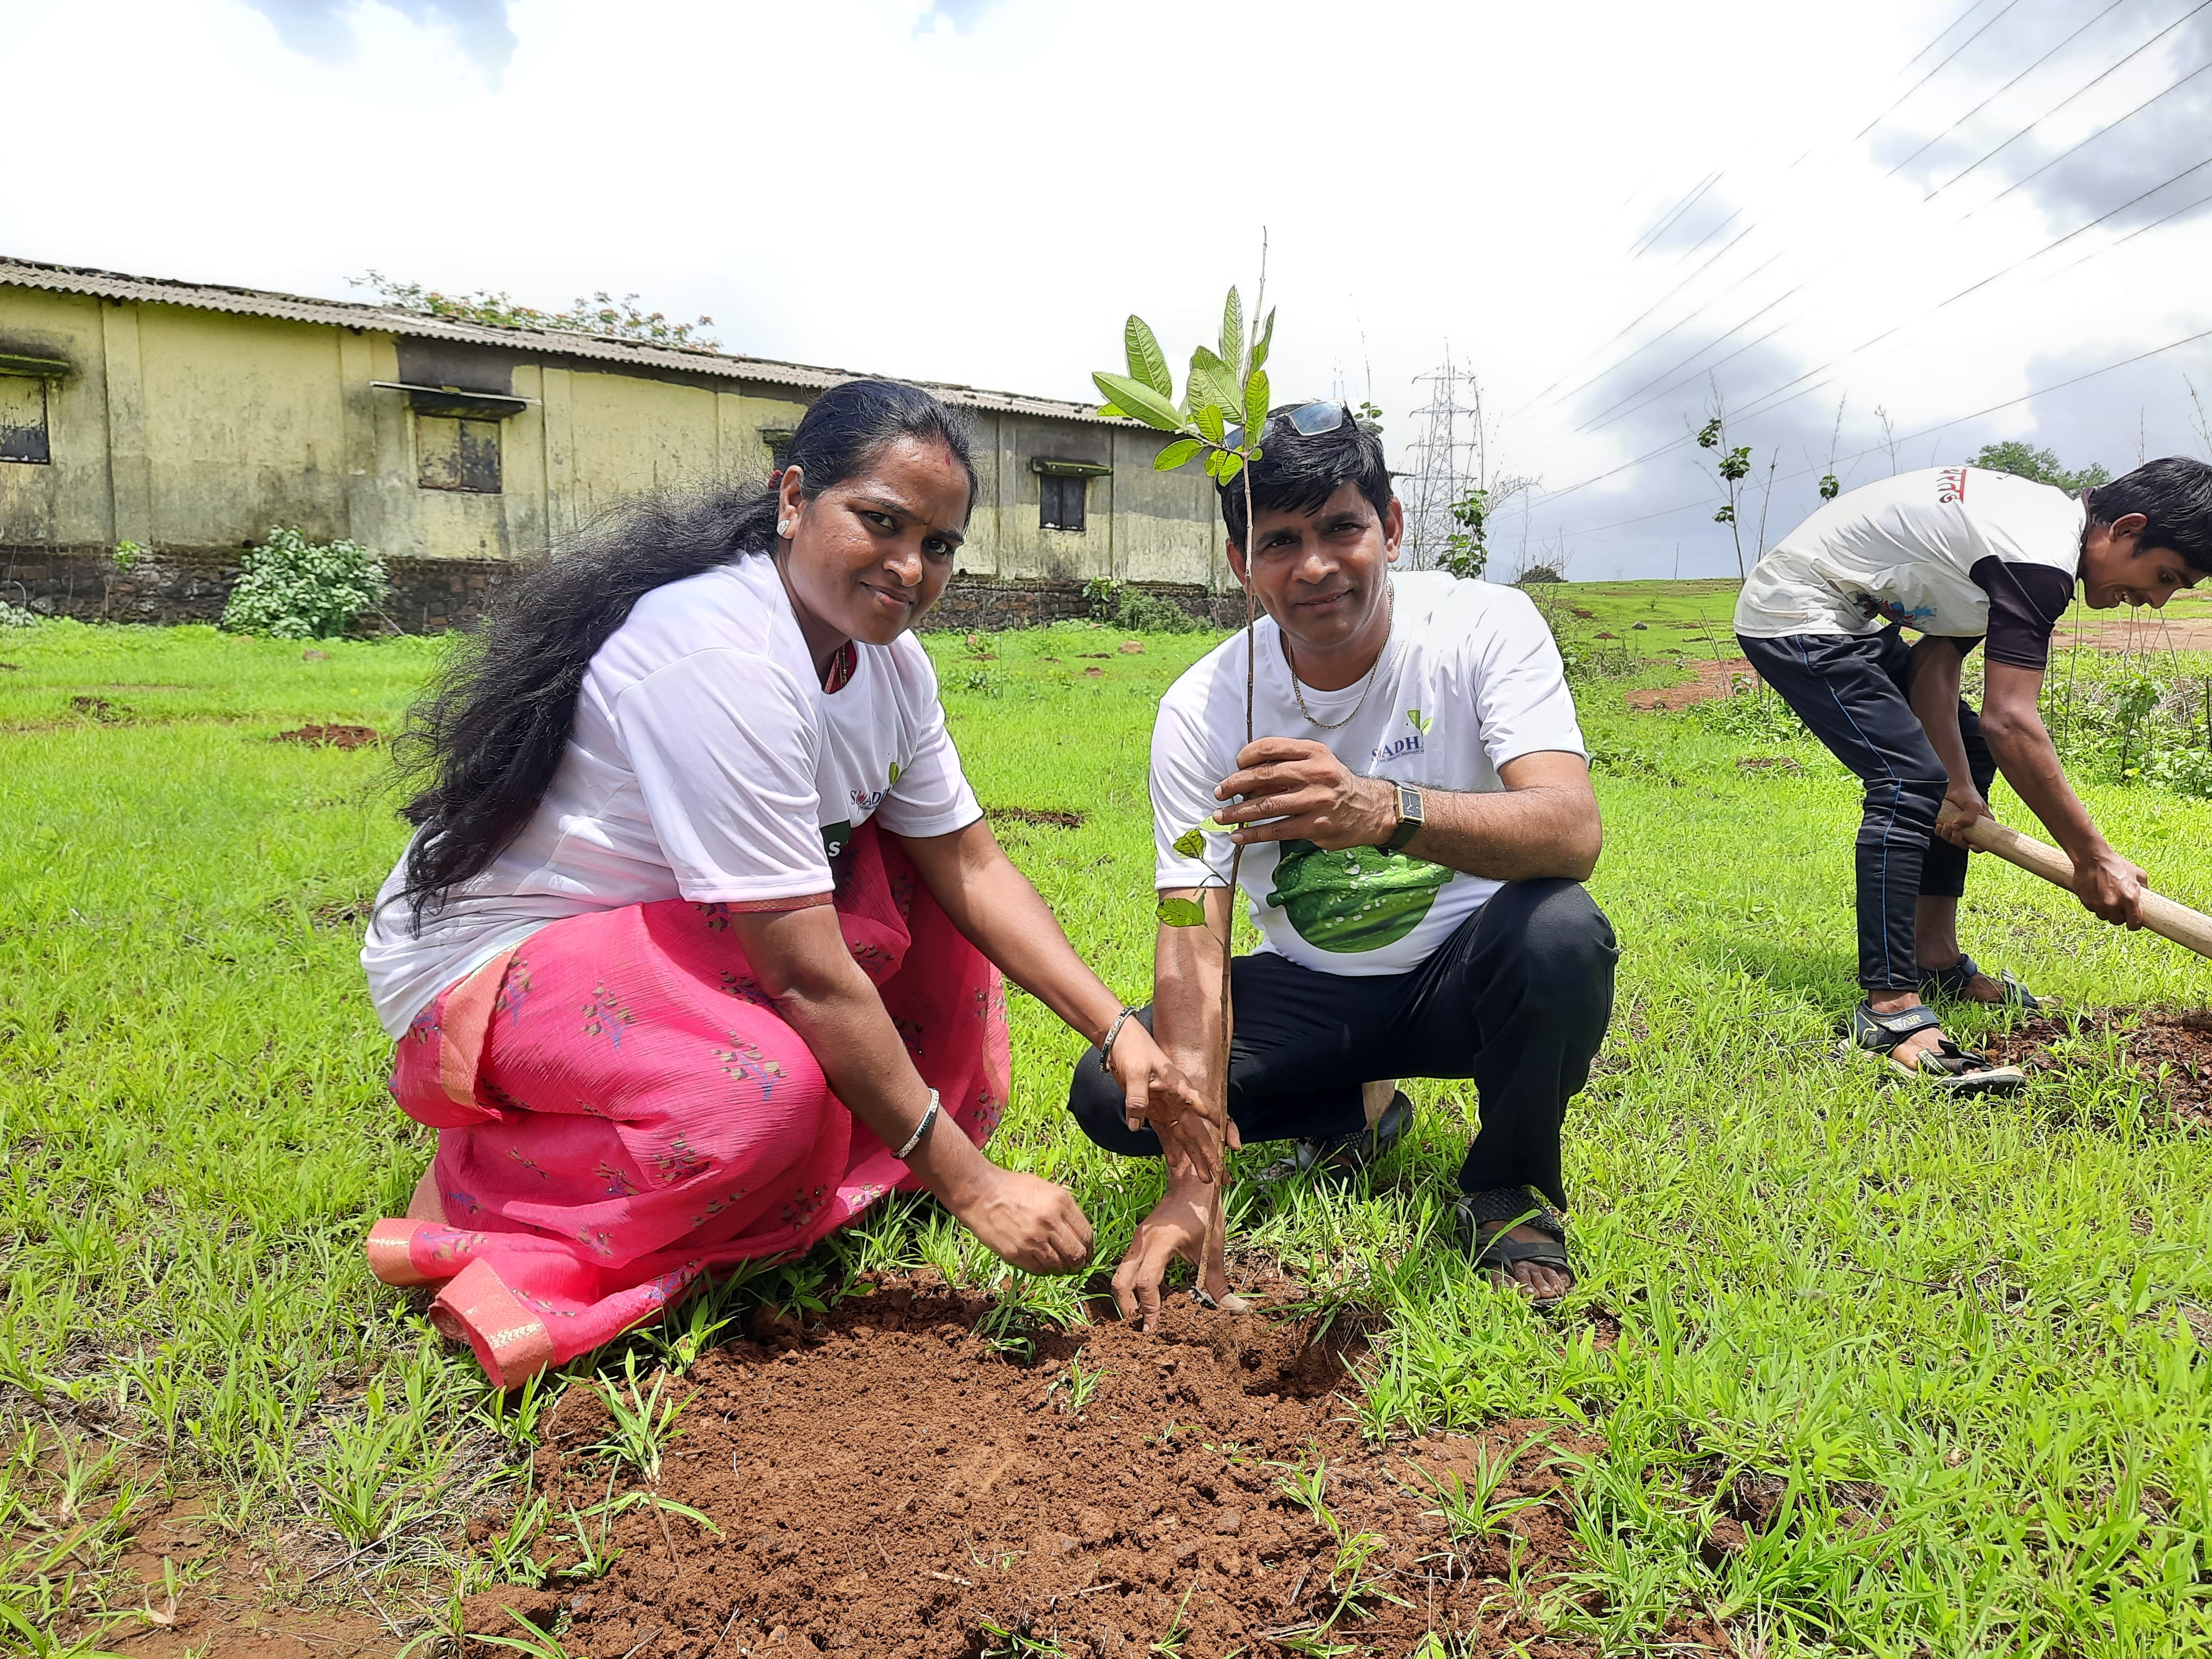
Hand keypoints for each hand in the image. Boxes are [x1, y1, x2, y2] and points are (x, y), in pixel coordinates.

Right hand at [946, 1166, 1093, 1274]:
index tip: (1087, 1252)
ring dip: (1062, 1268)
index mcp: (1060, 1202)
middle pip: (1076, 1254)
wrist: (980, 1194)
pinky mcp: (1017, 1253)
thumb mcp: (1046, 1189)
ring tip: (1059, 1265)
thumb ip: (1064, 1209)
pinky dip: (1044, 1270)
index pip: (1086, 1234)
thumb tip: (1079, 1233)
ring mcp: (1033, 1239)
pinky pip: (1040, 1270)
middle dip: (1080, 1262)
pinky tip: (1042, 1263)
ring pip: (1059, 1266)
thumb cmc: (1013, 1189)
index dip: (1089, 1248)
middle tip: (1076, 1264)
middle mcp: (1050, 1221)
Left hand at [1106, 1020, 1237, 1182]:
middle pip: (1199, 1132)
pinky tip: (1176, 1164)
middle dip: (1211, 1155)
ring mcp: (1167, 1107)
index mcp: (1181, 1088)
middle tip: (1220, 1177)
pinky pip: (1164, 1134)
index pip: (1207, 1108)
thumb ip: (1137, 1099)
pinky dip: (1170, 1149)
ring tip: (1204, 1179)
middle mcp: (1179, 1100)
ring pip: (1185, 1137)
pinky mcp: (1153, 1110)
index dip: (1222, 1126)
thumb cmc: (1133, 1051)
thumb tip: (1136, 1126)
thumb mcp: (1135, 1073)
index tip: (1232, 1145)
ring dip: (1194, 1158)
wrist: (1119, 1041)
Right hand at [1111, 1173, 1226, 1332]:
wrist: (1192, 1185)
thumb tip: (1234, 1309)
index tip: (1153, 1326)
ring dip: (1128, 1296)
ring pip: (1121, 1273)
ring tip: (1143, 1313)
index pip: (1146, 1281)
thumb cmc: (1204, 1215)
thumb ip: (1219, 1282)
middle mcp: (1142, 1241)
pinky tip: (1150, 1294)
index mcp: (1161, 1242)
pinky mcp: (1138, 1240)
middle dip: (1127, 1306)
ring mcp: (1137, 1239)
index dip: (1149, 1307)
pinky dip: (1133, 1283)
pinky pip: (1128, 1265)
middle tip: (1140, 1324)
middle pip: (1121, 1280)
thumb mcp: (1213, 1250)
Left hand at [1215, 737, 1396, 849]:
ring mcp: (1315, 801)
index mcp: (1313, 753)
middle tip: (1219, 792)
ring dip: (1238, 812)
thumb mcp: (1318, 763)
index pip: (1271, 747)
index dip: (1247, 755)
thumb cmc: (1335, 785)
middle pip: (1264, 776)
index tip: (1236, 765)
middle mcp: (1315, 773)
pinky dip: (1253, 834)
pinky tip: (1239, 836)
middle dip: (1235, 784)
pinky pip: (1277, 830)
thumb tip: (1247, 778)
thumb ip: (1287, 765)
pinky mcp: (1315, 826)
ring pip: (1267, 805)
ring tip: (1221, 816)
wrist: (1370, 809)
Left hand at [1933, 789, 1988, 848]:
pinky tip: (1939, 825)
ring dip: (1947, 835)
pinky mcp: (1948, 824)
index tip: (1970, 844)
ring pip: (1952, 840)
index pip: (1983, 843)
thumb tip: (1957, 828)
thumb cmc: (1968, 794)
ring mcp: (1958, 827)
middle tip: (1955, 830)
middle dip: (1958, 840)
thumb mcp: (1974, 804)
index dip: (1978, 848)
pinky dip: (1940, 832)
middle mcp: (1970, 829)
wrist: (1954, 786)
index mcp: (1983, 827)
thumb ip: (1969, 816)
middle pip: (1964, 844)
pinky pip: (1943, 834)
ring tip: (1946, 824)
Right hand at [2074, 845, 2147, 927]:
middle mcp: (2114, 904)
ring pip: (2104, 916)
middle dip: (2119, 916)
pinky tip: (2098, 894)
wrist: (2093, 858)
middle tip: (2119, 906)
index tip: (2133, 922)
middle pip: (2117, 921)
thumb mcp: (2138, 873)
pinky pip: (2093, 909)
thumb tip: (2147, 896)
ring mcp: (2099, 904)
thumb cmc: (2116, 865)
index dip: (2134, 924)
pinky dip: (2096, 905)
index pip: (2134, 923)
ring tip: (2107, 899)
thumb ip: (2144, 887)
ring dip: (2106, 911)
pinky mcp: (2087, 901)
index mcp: (2130, 898)